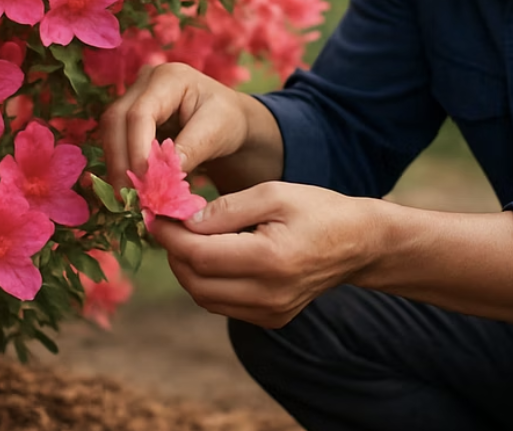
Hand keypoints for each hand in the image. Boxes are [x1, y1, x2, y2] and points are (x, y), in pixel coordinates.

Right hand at [99, 62, 281, 192]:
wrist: (228, 120)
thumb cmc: (226, 120)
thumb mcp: (217, 132)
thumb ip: (190, 149)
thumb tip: (161, 176)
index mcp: (170, 77)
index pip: (140, 113)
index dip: (137, 148)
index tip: (144, 181)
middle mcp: (145, 82)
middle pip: (116, 119)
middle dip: (120, 160)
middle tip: (128, 196)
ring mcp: (133, 97)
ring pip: (110, 131)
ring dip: (117, 166)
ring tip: (128, 197)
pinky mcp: (128, 116)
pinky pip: (115, 140)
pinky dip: (121, 165)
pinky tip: (129, 187)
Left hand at [151, 181, 378, 327]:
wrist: (358, 243)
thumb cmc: (317, 209)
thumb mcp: (273, 193)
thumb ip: (226, 208)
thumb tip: (184, 220)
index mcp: (270, 260)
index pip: (199, 255)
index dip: (169, 235)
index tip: (154, 213)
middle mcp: (268, 295)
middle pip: (195, 282)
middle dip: (173, 252)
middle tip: (166, 223)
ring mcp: (270, 312)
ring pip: (204, 297)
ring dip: (186, 268)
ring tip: (185, 236)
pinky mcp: (271, 319)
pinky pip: (223, 304)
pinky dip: (207, 281)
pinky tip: (209, 254)